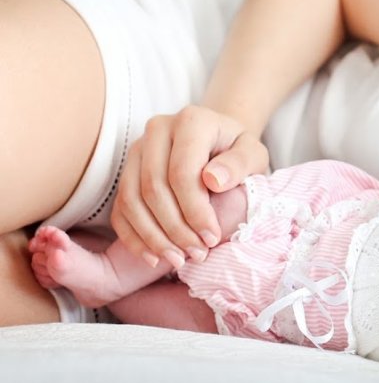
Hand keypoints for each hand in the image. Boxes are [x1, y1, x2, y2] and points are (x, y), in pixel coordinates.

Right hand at [111, 106, 267, 267]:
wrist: (218, 142)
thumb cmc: (238, 150)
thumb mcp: (253, 153)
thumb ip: (240, 164)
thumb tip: (213, 181)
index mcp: (191, 121)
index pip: (182, 172)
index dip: (195, 210)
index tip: (212, 237)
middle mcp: (157, 130)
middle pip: (153, 187)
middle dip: (175, 228)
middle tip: (197, 254)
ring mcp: (136, 150)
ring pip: (131, 199)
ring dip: (153, 236)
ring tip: (177, 260)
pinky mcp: (125, 171)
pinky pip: (120, 208)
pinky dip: (133, 236)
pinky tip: (153, 257)